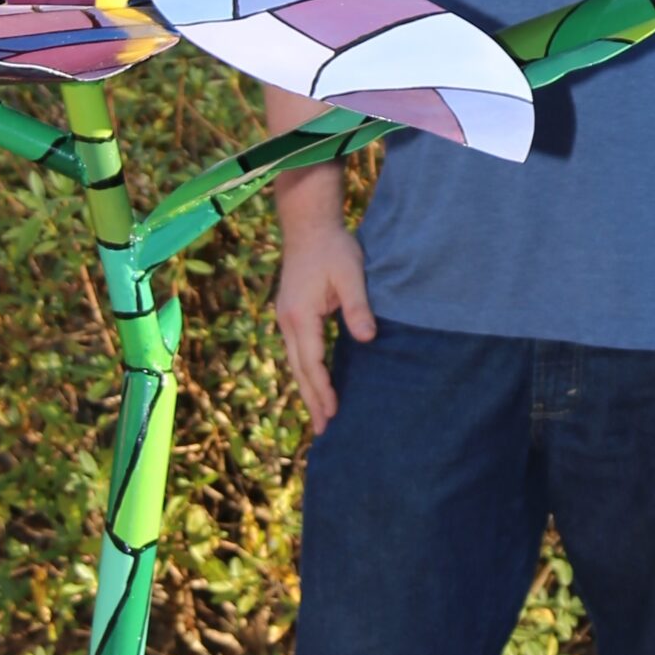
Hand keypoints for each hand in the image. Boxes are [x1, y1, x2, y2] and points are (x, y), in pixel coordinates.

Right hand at [272, 220, 374, 427]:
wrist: (308, 224)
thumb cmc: (332, 247)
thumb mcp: (351, 274)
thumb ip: (358, 307)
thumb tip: (368, 338)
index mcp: (301, 316)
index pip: (312, 362)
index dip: (323, 389)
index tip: (333, 412)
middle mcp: (288, 321)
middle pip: (300, 369)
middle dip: (312, 400)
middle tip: (323, 430)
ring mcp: (286, 317)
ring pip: (296, 362)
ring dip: (307, 388)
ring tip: (319, 415)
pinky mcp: (291, 313)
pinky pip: (298, 350)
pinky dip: (306, 370)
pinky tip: (314, 381)